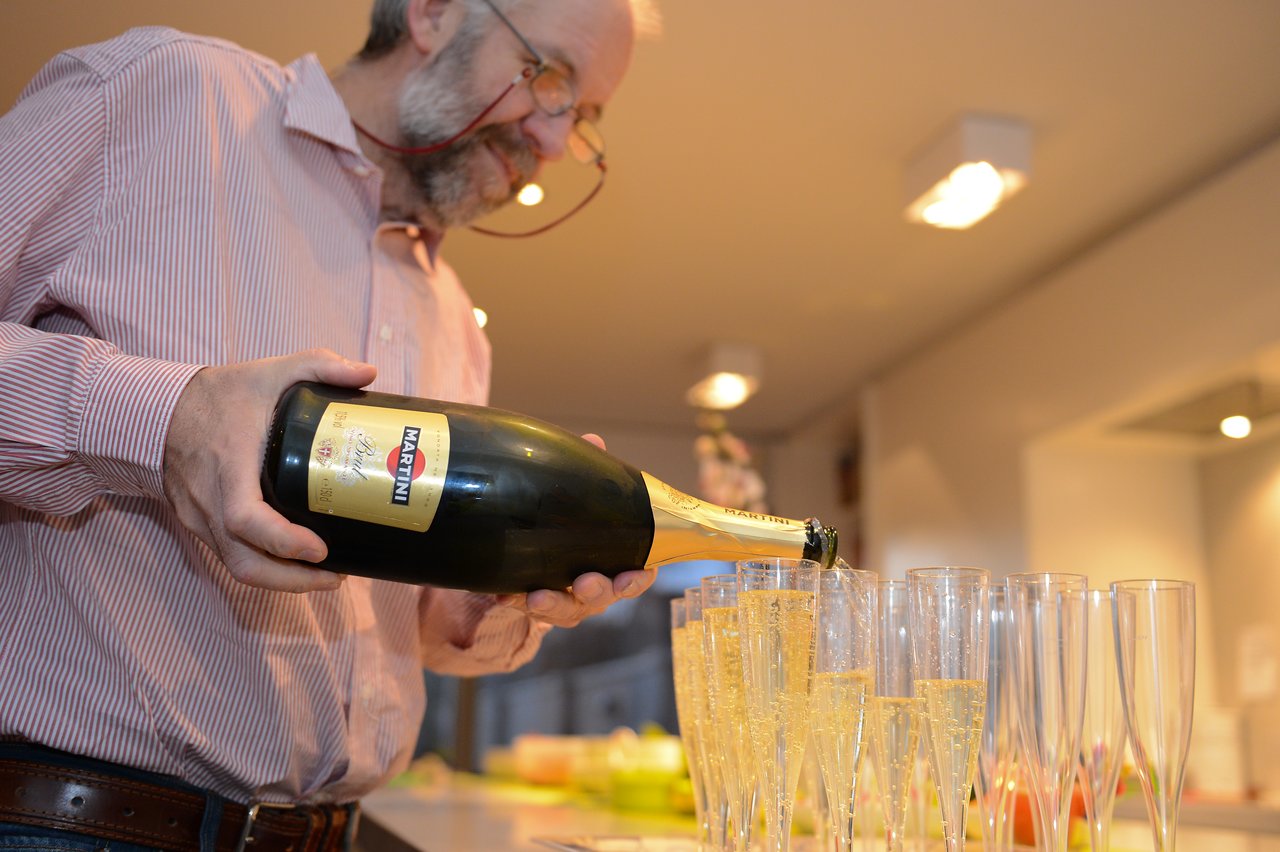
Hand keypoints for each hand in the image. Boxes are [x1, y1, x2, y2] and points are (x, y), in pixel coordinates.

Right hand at [163, 349, 377, 592]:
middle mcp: (209, 500)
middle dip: (291, 581)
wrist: (155, 409)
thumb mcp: (270, 371)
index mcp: (228, 465)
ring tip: (324, 577)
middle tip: (336, 577)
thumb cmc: (218, 394)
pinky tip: (295, 563)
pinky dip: (263, 567)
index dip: (283, 542)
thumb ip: (319, 366)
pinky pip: (229, 557)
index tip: (320, 550)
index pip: (245, 518)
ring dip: (280, 582)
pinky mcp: (197, 524)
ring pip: (236, 567)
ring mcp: (199, 517)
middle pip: (243, 562)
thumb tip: (368, 372)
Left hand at [493, 432, 657, 626]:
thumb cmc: (567, 522)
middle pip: (604, 596)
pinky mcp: (538, 606)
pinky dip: (518, 603)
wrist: (530, 549)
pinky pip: (530, 612)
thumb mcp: (576, 497)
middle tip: (584, 582)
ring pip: (568, 609)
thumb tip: (594, 442)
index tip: (631, 575)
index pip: (637, 574)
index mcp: (614, 560)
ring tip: (536, 596)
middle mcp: (596, 585)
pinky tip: (505, 595)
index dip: (638, 578)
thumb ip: (587, 474)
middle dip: (596, 591)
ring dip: (554, 604)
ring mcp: (568, 600)